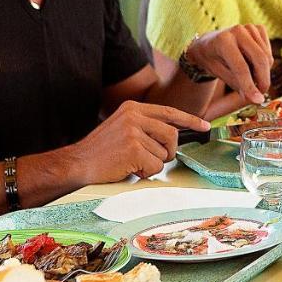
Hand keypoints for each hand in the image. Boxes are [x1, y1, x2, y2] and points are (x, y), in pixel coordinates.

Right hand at [70, 100, 208, 181]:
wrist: (76, 164)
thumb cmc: (101, 151)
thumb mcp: (123, 128)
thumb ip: (145, 127)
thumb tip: (172, 137)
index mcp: (133, 108)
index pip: (169, 112)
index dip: (189, 120)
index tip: (204, 126)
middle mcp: (134, 116)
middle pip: (171, 135)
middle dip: (167, 152)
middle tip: (150, 160)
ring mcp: (134, 132)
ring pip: (163, 154)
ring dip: (151, 164)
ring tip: (130, 163)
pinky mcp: (133, 149)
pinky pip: (155, 166)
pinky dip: (145, 173)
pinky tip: (128, 169)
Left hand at [186, 24, 271, 105]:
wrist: (209, 43)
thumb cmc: (212, 60)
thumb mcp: (218, 73)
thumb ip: (237, 85)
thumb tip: (256, 99)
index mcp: (223, 40)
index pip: (241, 67)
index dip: (250, 85)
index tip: (258, 101)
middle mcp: (238, 30)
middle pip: (260, 60)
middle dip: (263, 80)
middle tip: (261, 96)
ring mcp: (250, 27)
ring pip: (267, 57)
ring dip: (263, 73)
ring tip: (250, 78)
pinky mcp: (258, 28)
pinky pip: (268, 51)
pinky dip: (264, 62)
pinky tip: (252, 64)